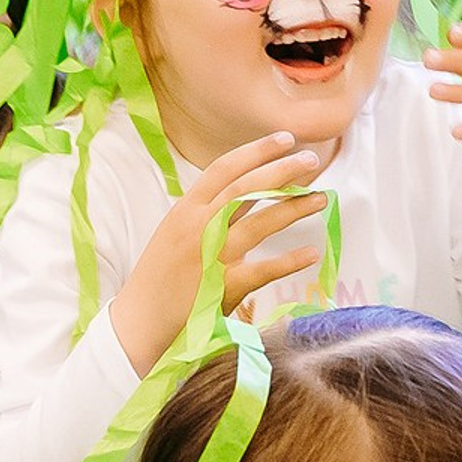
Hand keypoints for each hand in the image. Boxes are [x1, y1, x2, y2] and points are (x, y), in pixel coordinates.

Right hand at [109, 132, 327, 377]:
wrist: (140, 321)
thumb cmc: (160, 277)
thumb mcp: (175, 233)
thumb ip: (204, 213)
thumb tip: (242, 192)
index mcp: (185, 211)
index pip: (224, 169)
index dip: (256, 151)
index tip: (285, 139)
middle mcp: (198, 227)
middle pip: (246, 188)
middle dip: (282, 170)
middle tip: (312, 158)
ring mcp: (212, 256)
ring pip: (260, 222)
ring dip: (294, 207)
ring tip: (321, 198)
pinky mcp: (224, 287)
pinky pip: (264, 270)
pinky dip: (290, 261)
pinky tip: (312, 253)